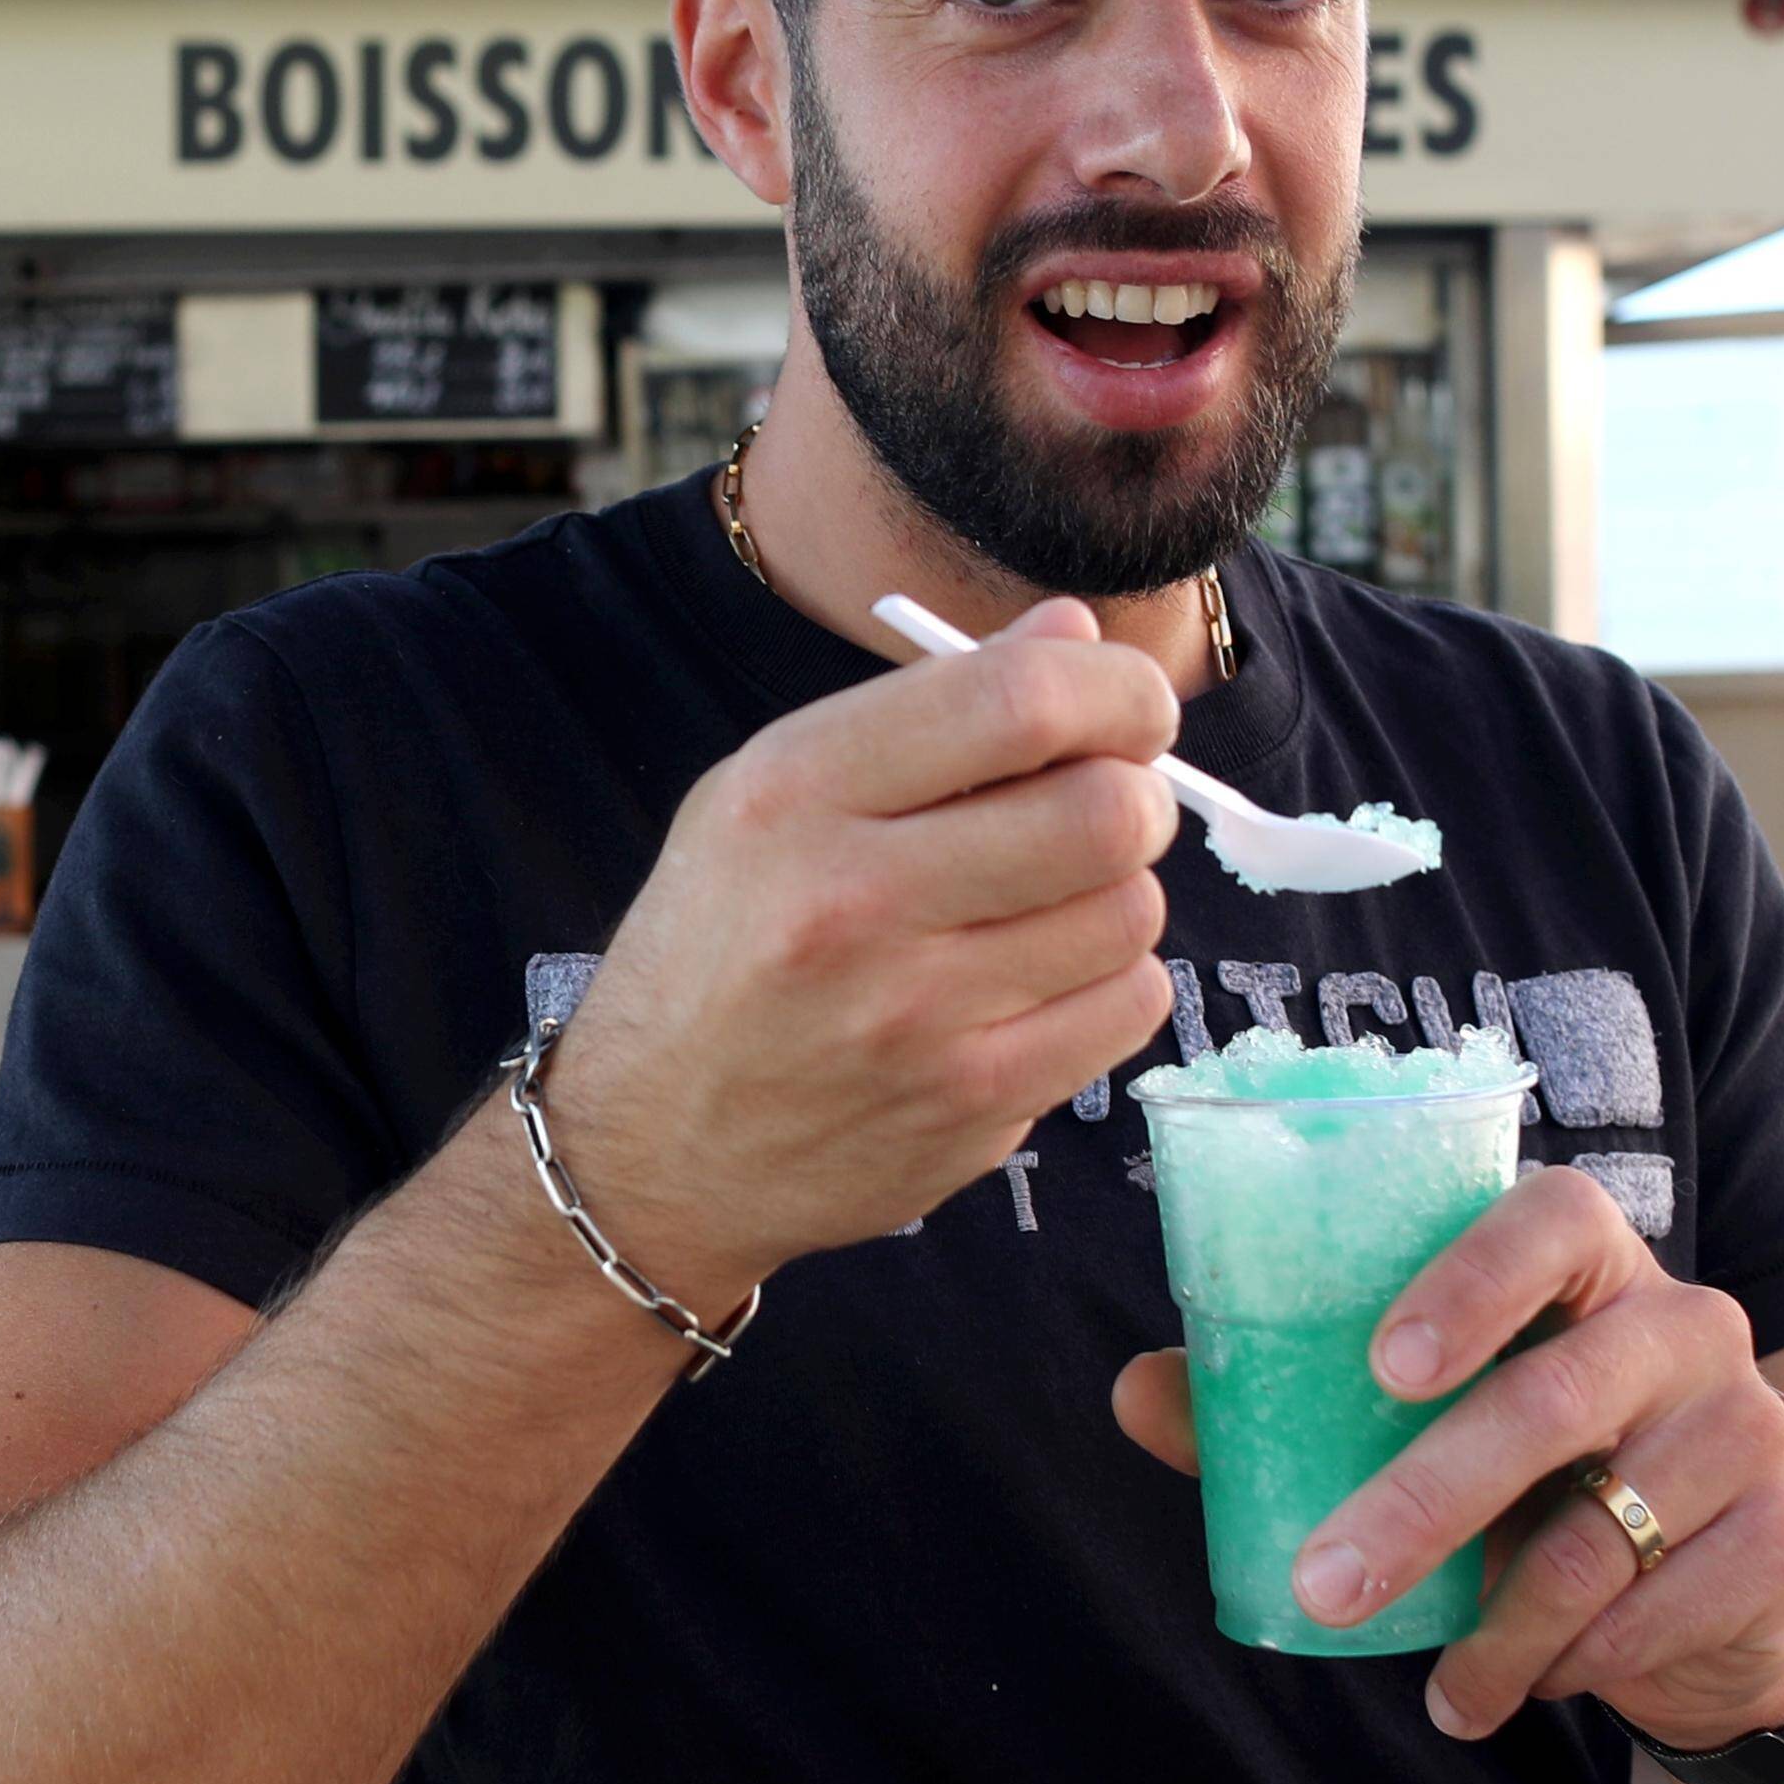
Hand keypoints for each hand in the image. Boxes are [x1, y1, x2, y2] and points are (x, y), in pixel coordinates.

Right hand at [539, 602, 1178, 1311]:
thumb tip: (1076, 634)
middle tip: (1105, 805)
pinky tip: (1041, 982)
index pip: (1017, 702)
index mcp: (793, 792)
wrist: (647, 1149)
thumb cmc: (718, 950)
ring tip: (1048, 903)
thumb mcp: (770, 797)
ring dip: (1117, 894)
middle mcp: (850, 900)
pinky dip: (1110, 983)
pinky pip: (1128, 1009)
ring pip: (1131, 913)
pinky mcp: (968, 1107)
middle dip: (1136, 795)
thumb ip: (928, 709)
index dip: (1117, 689)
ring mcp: (915, 1018)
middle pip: (1104, 812)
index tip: (1129, 704)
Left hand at [1106, 1169, 1783, 1751]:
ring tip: (1436, 1689)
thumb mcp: (1427, 1433)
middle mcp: (1687, 1324)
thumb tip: (1135, 1391)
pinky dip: (1571, 1662)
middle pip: (1551, 1400)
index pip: (1554, 1216)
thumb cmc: (1536, 1482)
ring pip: (1600, 1532)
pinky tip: (1525, 1688)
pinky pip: (1657, 1608)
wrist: (1718, 1606)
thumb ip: (1292, 1404)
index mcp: (1592, 1267)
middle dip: (1423, 1503)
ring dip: (1494, 1628)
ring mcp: (1751, 1428)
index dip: (1469, 1279)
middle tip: (1327, 1583)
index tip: (1383, 1367)